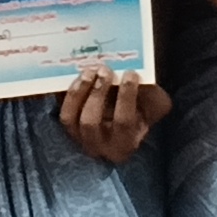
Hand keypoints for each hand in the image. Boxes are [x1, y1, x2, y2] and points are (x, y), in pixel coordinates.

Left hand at [54, 63, 168, 163]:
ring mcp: (78, 137)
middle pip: (90, 122)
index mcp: (124, 144)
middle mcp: (98, 146)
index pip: (123, 122)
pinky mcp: (67, 125)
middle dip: (97, 93)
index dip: (126, 97)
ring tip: (89, 71)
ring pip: (69, 118)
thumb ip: (150, 93)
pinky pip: (60, 109)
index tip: (130, 74)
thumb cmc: (144, 110)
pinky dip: (66, 92)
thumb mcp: (155, 105)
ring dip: (78, 92)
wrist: (127, 116)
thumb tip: (136, 74)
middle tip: (105, 70)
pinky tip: (76, 74)